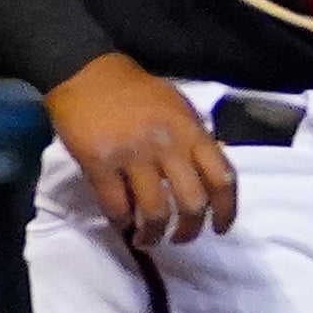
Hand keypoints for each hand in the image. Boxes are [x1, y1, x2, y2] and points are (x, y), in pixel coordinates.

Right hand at [47, 55, 236, 247]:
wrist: (87, 73)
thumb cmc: (136, 92)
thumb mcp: (179, 108)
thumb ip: (196, 140)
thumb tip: (210, 177)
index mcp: (192, 132)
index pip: (222, 179)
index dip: (226, 211)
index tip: (220, 229)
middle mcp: (168, 145)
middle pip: (192, 203)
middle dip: (189, 230)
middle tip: (180, 238)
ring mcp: (133, 155)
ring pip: (155, 212)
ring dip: (153, 234)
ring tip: (147, 239)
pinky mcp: (100, 163)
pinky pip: (116, 207)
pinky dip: (122, 222)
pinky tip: (122, 223)